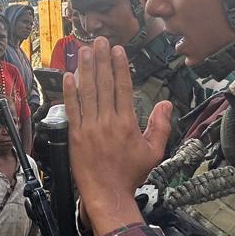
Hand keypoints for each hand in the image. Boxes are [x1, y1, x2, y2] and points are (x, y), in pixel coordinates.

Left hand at [63, 38, 172, 235]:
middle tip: (99, 41)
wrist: (108, 194)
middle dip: (101, 60)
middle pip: (104, 84)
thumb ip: (160, 126)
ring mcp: (90, 128)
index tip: (117, 50)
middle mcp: (107, 121)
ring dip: (85, 69)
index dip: (119, 66)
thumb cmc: (130, 175)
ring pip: (87, 92)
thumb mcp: (153, 151)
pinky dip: (70, 92)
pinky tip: (68, 76)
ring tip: (84, 50)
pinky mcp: (75, 135)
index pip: (123, 87)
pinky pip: (72, 109)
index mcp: (127, 123)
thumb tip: (166, 104)